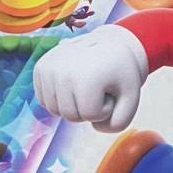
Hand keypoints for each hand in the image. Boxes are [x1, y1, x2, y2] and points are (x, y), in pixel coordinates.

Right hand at [33, 24, 148, 131]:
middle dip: (88, 109)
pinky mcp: (40, 68)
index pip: (91, 116)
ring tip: (86, 85)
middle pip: (70, 116)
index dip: (105, 109)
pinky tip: (72, 84)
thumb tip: (95, 128)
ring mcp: (49, 67)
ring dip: (73, 105)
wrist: (109, 44)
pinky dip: (60, 99)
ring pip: (56, 110)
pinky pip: (45, 101)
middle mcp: (63, 70)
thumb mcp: (132, 97)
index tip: (111, 90)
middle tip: (99, 88)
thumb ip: (120, 122)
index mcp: (87, 75)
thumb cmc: (121, 72)